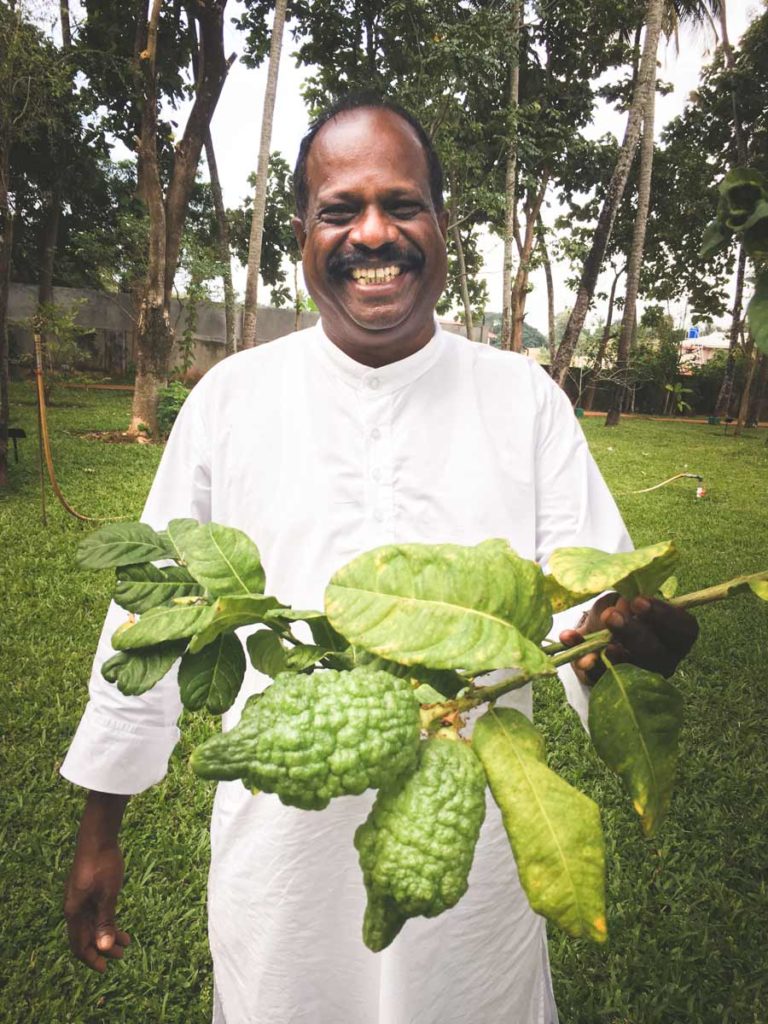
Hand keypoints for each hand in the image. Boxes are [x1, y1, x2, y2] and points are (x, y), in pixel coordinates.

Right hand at [64, 792, 130, 972]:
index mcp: (74, 912)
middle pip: (86, 936)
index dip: (91, 959)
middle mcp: (74, 908)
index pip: (79, 945)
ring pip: (93, 924)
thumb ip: (105, 921)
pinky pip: (96, 912)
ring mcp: (81, 898)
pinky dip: (107, 920)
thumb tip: (105, 948)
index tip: (106, 969)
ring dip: (108, 934)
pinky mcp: (88, 890)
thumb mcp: (108, 895)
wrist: (98, 837)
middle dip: (103, 948)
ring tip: (127, 941)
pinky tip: (119, 922)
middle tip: (122, 956)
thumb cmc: (102, 865)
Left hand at [559, 593, 698, 684]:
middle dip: (633, 634)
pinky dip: (583, 660)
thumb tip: (619, 607)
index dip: (663, 616)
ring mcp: (641, 678)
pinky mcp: (615, 687)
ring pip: (631, 672)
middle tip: (611, 617)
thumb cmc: (622, 609)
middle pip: (657, 653)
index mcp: (676, 636)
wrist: (599, 630)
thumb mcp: (625, 600)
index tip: (638, 601)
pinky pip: (600, 678)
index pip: (684, 629)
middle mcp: (664, 659)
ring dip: (609, 657)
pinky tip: (569, 640)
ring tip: (595, 644)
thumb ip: (625, 602)